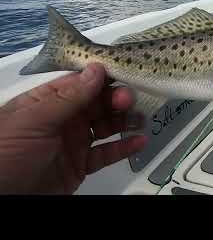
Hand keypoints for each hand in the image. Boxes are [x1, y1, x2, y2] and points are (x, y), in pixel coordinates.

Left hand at [0, 63, 146, 193]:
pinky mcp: (81, 165)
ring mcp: (73, 142)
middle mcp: (62, 119)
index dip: (103, 78)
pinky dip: (124, 148)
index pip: (80, 83)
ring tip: (141, 120)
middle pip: (97, 104)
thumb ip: (68, 97)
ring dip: (125, 121)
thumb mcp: (34, 121)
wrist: (0, 201)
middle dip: (116, 100)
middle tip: (131, 100)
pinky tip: (139, 142)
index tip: (125, 73)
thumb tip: (96, 70)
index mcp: (46, 102)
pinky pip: (106, 154)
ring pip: (106, 126)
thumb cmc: (5, 154)